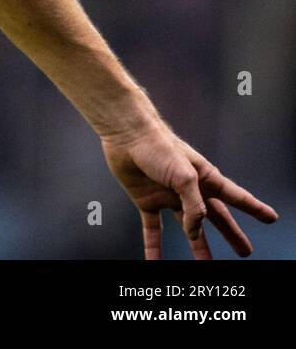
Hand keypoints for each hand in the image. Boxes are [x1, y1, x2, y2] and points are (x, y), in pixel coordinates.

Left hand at [101, 122, 278, 258]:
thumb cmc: (159, 147)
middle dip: (231, 234)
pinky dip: (153, 247)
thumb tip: (195, 233)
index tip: (271, 218)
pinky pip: (152, 229)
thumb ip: (194, 207)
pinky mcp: (146, 200)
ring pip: (187, 228)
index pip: (237, 197)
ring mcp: (168, 196)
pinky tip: (155, 262)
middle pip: (216, 218)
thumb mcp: (184, 177)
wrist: (126, 134)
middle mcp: (190, 190)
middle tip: (244, 251)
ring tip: (205, 264)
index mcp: (206, 179)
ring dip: (198, 246)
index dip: (254, 208)